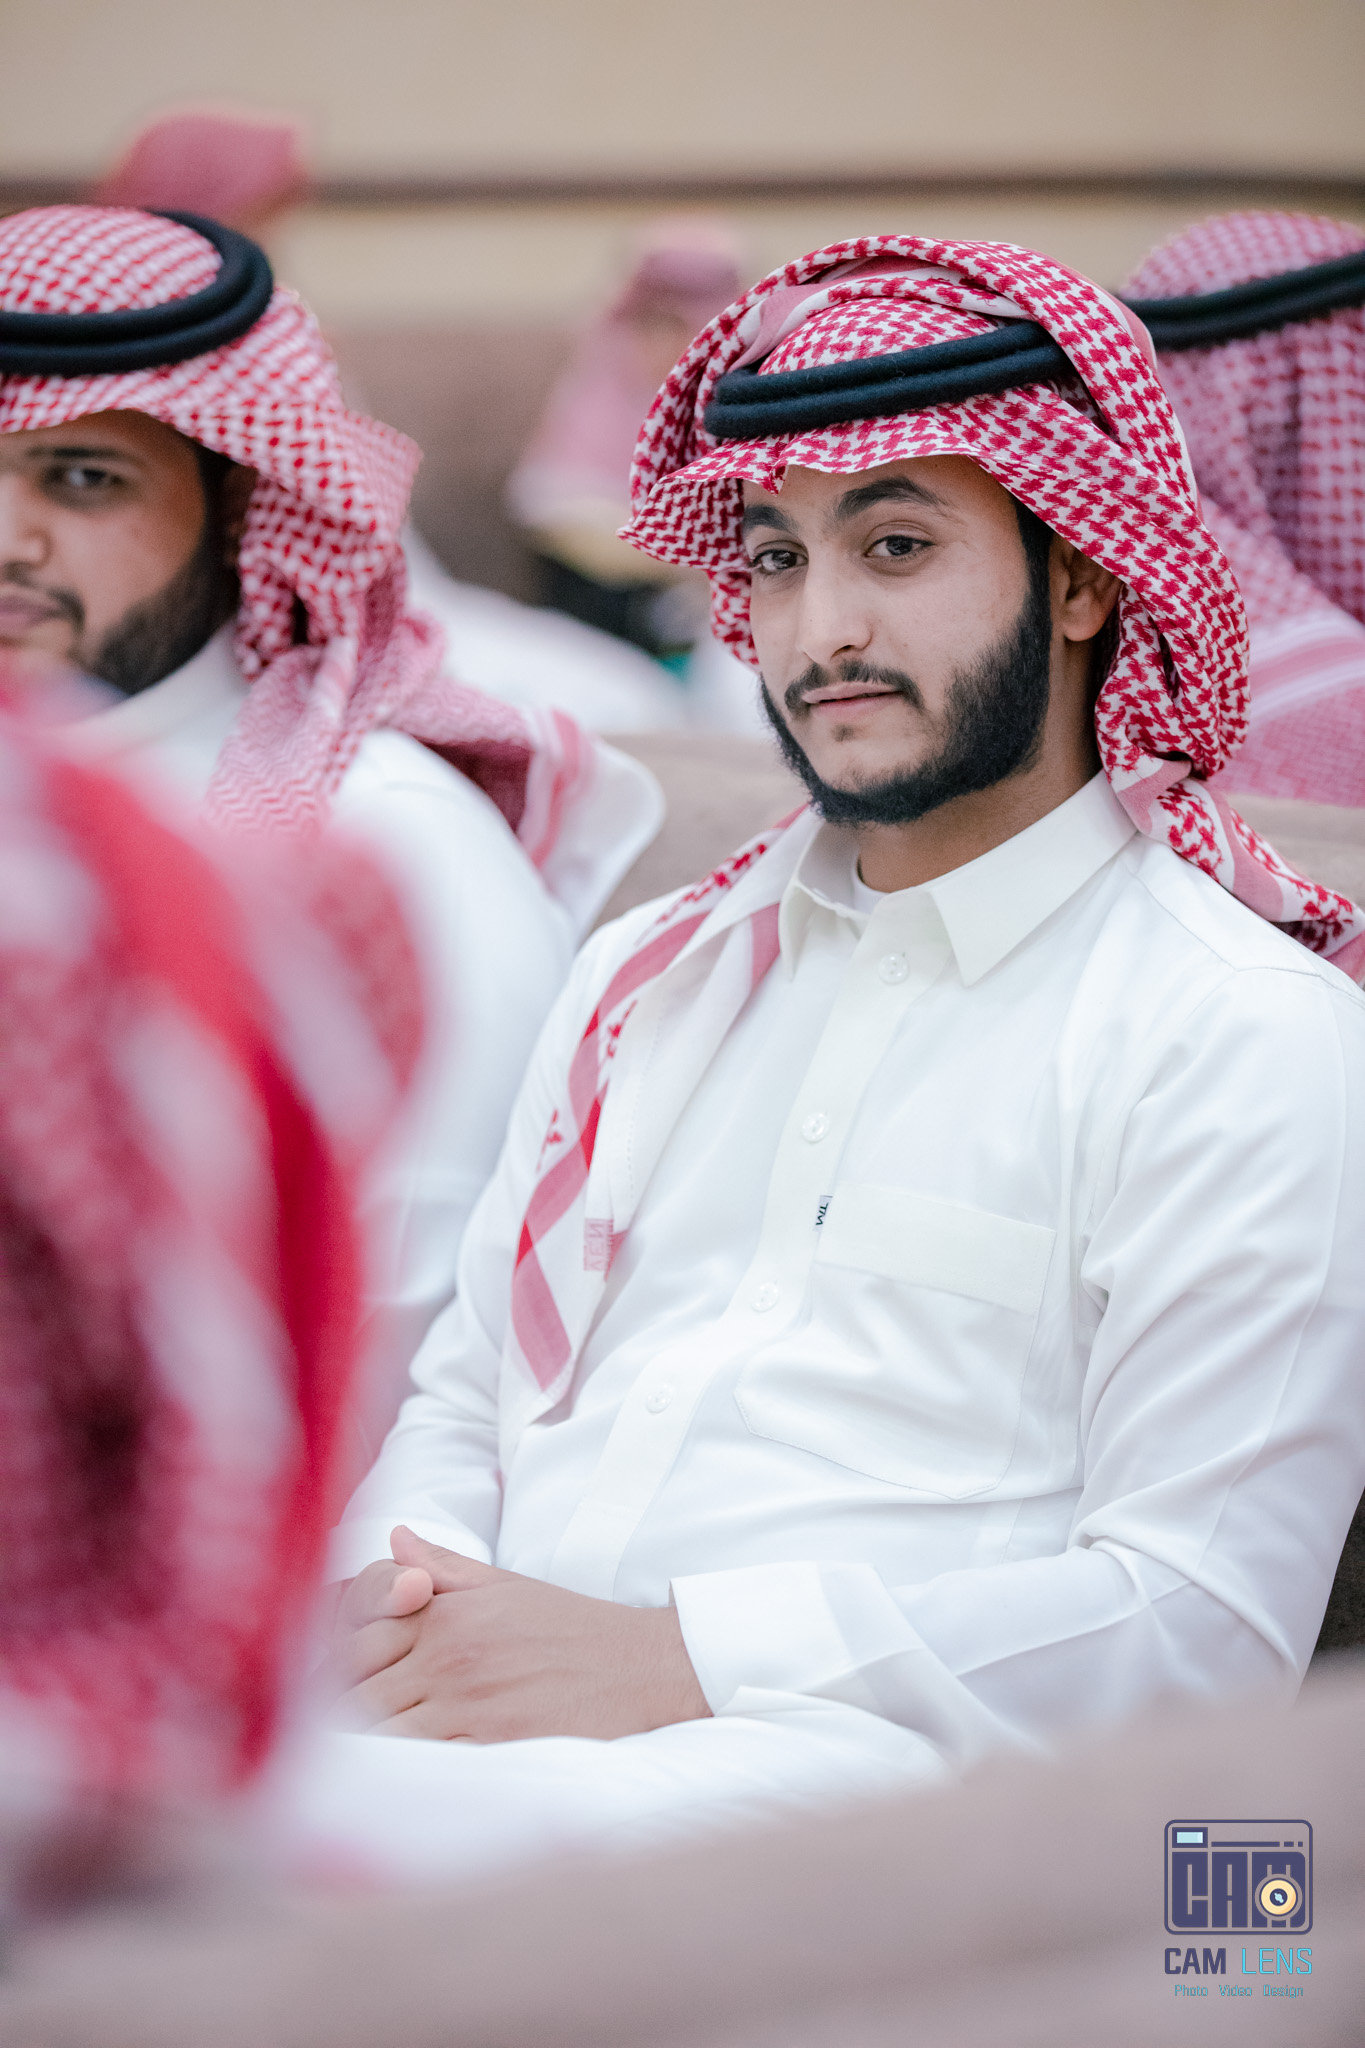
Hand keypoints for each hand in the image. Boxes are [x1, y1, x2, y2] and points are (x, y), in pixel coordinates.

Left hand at [326, 1526, 711, 1742]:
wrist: (641, 1665)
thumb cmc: (572, 1627)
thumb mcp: (506, 1584)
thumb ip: (444, 1564)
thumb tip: (394, 1538)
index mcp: (445, 1611)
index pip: (353, 1641)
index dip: (323, 1671)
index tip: (310, 1692)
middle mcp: (449, 1652)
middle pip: (354, 1690)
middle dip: (325, 1715)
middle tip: (307, 1738)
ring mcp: (468, 1699)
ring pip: (376, 1731)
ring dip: (352, 1747)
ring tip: (331, 1769)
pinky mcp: (491, 1742)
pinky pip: (420, 1762)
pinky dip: (393, 1772)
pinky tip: (381, 1783)